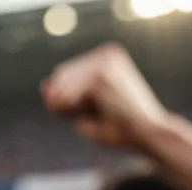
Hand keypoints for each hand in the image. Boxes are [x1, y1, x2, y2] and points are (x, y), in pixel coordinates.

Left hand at [42, 43, 169, 149]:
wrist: (148, 134)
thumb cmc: (118, 128)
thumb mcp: (84, 112)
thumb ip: (63, 98)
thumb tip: (44, 84)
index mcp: (105, 57)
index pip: (62, 74)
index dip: (63, 100)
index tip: (86, 112)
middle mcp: (105, 54)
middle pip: (58, 78)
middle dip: (64, 104)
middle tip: (92, 115)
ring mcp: (104, 62)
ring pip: (61, 88)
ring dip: (72, 109)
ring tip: (101, 113)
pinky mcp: (101, 76)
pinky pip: (66, 98)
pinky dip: (76, 111)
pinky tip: (100, 112)